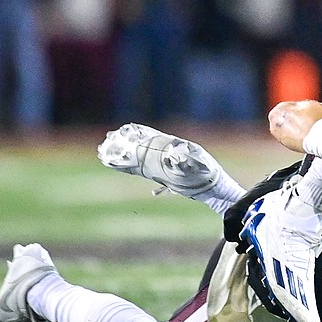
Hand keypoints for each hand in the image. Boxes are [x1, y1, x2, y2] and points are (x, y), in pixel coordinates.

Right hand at [97, 123, 220, 199]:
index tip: (121, 132)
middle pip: (141, 146)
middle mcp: (166, 154)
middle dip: (125, 144)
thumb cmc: (208, 174)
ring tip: (107, 153)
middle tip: (107, 140)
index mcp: (172, 147)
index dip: (136, 135)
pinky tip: (120, 168)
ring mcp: (164, 165)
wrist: (214, 188)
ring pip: (140, 158)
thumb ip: (187, 160)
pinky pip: (144, 171)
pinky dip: (131, 169)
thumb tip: (173, 156)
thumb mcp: (200, 165)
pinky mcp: (164, 177)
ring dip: (124, 156)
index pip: (150, 138)